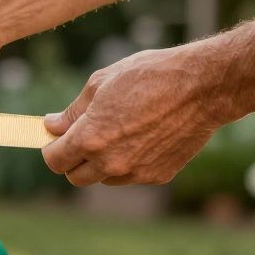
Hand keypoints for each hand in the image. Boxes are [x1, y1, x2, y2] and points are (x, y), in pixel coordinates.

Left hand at [41, 48, 226, 185]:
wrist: (201, 87)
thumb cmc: (149, 76)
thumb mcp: (101, 82)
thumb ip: (73, 111)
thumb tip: (52, 125)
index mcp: (90, 138)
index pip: (55, 160)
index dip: (52, 149)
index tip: (56, 139)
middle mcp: (111, 162)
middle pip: (76, 177)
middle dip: (73, 160)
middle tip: (82, 137)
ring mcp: (136, 172)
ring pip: (104, 178)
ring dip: (101, 163)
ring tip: (117, 133)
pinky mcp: (157, 175)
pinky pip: (132, 176)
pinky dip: (129, 162)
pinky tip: (142, 137)